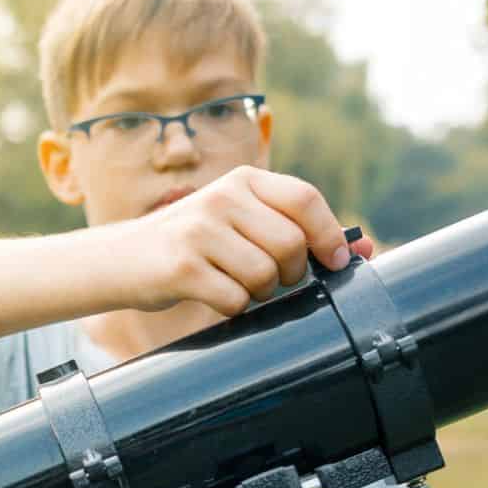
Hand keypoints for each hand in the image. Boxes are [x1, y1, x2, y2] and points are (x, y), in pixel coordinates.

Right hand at [116, 166, 372, 317]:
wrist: (119, 258)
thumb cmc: (192, 243)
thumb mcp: (239, 220)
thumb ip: (295, 228)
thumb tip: (367, 248)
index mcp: (243, 179)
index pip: (305, 199)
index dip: (329, 235)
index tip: (335, 262)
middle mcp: (222, 197)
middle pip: (290, 245)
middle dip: (291, 274)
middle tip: (271, 281)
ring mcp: (200, 230)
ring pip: (265, 276)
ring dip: (260, 294)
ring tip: (236, 285)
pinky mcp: (182, 266)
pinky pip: (235, 299)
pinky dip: (233, 308)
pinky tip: (213, 295)